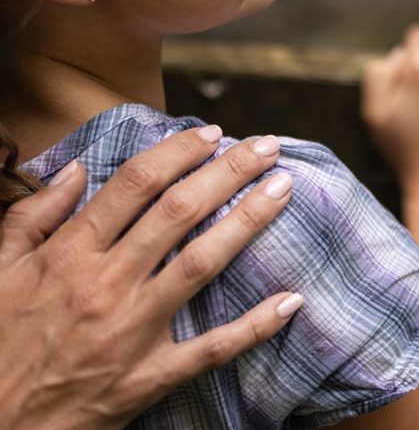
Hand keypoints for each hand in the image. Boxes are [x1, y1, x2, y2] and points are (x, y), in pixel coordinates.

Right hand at [0, 127, 301, 429]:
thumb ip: (33, 215)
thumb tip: (79, 168)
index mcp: (69, 254)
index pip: (135, 184)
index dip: (179, 152)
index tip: (213, 134)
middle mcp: (104, 285)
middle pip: (179, 213)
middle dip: (228, 172)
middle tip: (266, 147)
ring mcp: (131, 332)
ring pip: (200, 265)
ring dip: (248, 223)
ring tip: (283, 189)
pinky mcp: (148, 377)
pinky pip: (211, 349)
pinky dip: (254, 326)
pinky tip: (291, 300)